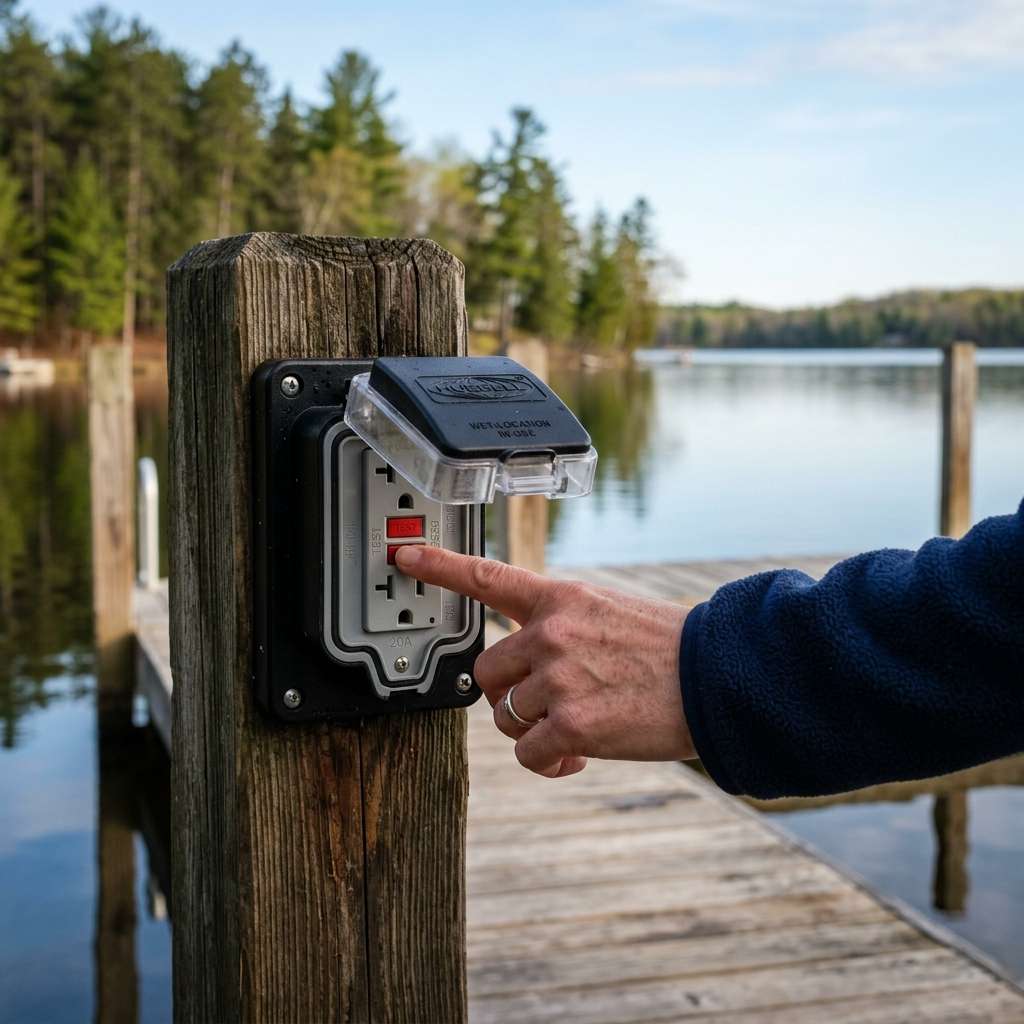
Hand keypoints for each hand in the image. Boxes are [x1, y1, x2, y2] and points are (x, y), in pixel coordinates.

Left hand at [394, 545, 693, 778]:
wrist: (721, 678)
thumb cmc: (671, 648)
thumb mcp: (611, 611)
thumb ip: (562, 626)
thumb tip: (527, 666)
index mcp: (563, 598)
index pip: (488, 577)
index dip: (439, 565)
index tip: (403, 555)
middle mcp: (553, 633)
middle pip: (485, 672)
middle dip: (506, 695)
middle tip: (542, 706)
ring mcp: (560, 679)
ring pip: (505, 717)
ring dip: (532, 730)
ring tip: (575, 730)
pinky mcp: (573, 726)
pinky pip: (528, 754)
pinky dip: (548, 763)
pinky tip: (578, 757)